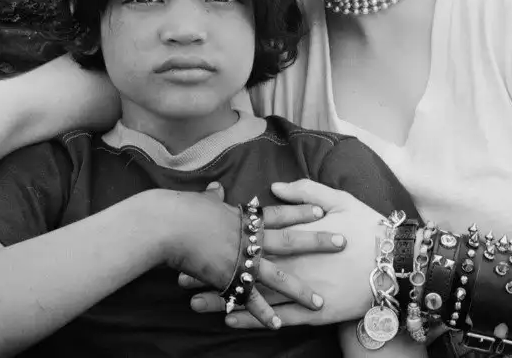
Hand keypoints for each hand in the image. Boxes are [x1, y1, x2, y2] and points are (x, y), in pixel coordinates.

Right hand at [159, 183, 344, 329]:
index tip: (322, 211)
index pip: (280, 213)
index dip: (302, 211)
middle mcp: (250, 238)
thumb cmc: (184, 209)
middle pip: (291, 240)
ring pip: (278, 276)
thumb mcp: (204, 199)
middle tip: (342, 242)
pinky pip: (251, 300)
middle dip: (318, 242)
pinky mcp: (229, 280)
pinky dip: (264, 313)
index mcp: (246, 217)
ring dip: (300, 289)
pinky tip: (279, 324)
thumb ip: (215, 196)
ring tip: (319, 301)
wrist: (169, 227)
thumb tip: (216, 188)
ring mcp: (242, 260)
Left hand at [188, 180, 382, 328]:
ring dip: (224, 299)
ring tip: (195, 303)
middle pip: (246, 268)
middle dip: (213, 273)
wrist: (396, 264)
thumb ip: (305, 190)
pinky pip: (278, 317)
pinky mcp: (315, 313)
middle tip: (183, 276)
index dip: (223, 241)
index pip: (252, 238)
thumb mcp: (339, 199)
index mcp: (298, 234)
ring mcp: (304, 290)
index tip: (197, 243)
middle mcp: (295, 263)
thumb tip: (275, 186)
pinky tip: (232, 320)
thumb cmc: (367, 227)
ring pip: (255, 295)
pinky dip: (254, 318)